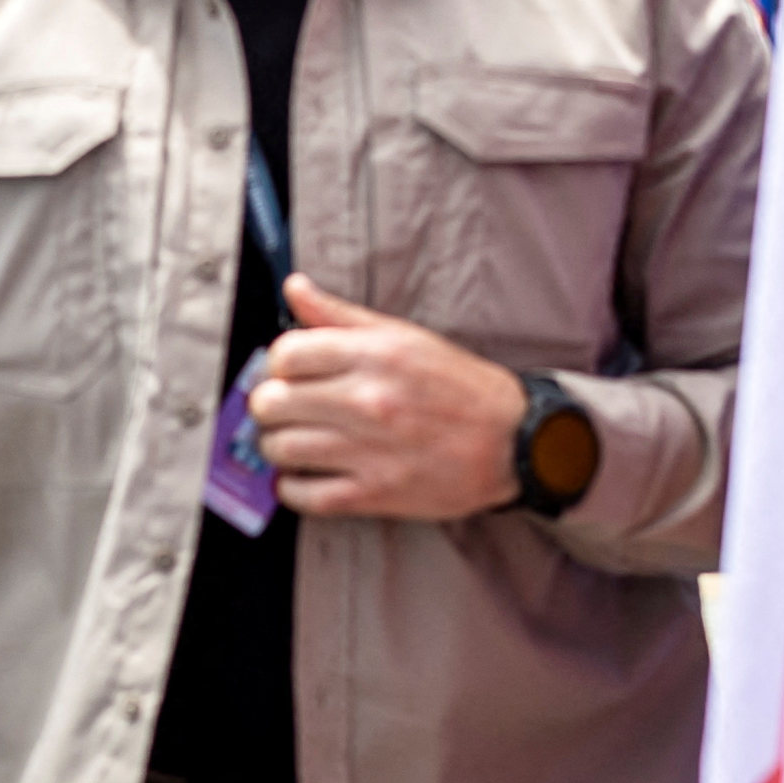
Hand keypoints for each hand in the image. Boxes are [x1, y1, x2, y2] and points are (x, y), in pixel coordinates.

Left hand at [248, 274, 526, 521]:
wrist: (512, 441)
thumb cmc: (458, 387)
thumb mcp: (403, 337)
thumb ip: (340, 315)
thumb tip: (294, 288)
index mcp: (374, 354)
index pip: (285, 353)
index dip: (280, 365)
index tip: (291, 374)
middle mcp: (368, 399)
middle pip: (272, 403)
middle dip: (271, 406)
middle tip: (288, 410)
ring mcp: (369, 449)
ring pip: (279, 449)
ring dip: (278, 446)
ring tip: (296, 441)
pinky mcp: (374, 493)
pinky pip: (302, 494)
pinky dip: (294, 487)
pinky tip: (307, 474)